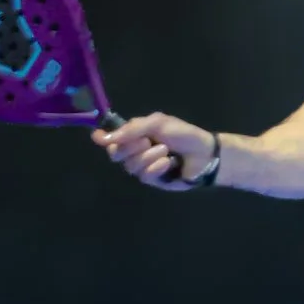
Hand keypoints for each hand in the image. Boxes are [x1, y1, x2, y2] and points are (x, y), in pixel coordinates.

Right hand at [92, 112, 216, 190]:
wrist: (205, 153)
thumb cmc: (184, 134)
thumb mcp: (159, 123)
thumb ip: (133, 128)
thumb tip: (104, 138)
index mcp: (135, 134)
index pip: (111, 137)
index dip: (102, 138)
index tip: (98, 137)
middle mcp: (135, 151)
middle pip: (115, 153)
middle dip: (130, 146)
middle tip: (147, 141)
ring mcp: (143, 166)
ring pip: (130, 166)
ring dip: (148, 156)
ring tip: (166, 150)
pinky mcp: (153, 180)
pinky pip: (144, 176)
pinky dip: (156, 167)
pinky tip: (168, 163)